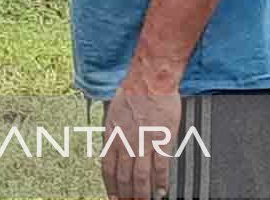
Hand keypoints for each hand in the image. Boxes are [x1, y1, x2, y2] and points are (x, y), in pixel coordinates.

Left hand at [100, 82, 181, 199]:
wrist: (149, 81)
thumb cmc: (131, 93)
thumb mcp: (113, 113)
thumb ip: (113, 133)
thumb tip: (112, 148)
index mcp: (112, 134)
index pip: (107, 166)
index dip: (109, 184)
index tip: (112, 195)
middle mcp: (125, 141)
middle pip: (123, 175)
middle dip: (125, 194)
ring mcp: (143, 142)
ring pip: (140, 175)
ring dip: (141, 193)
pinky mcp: (161, 140)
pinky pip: (161, 166)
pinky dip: (161, 181)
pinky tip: (162, 191)